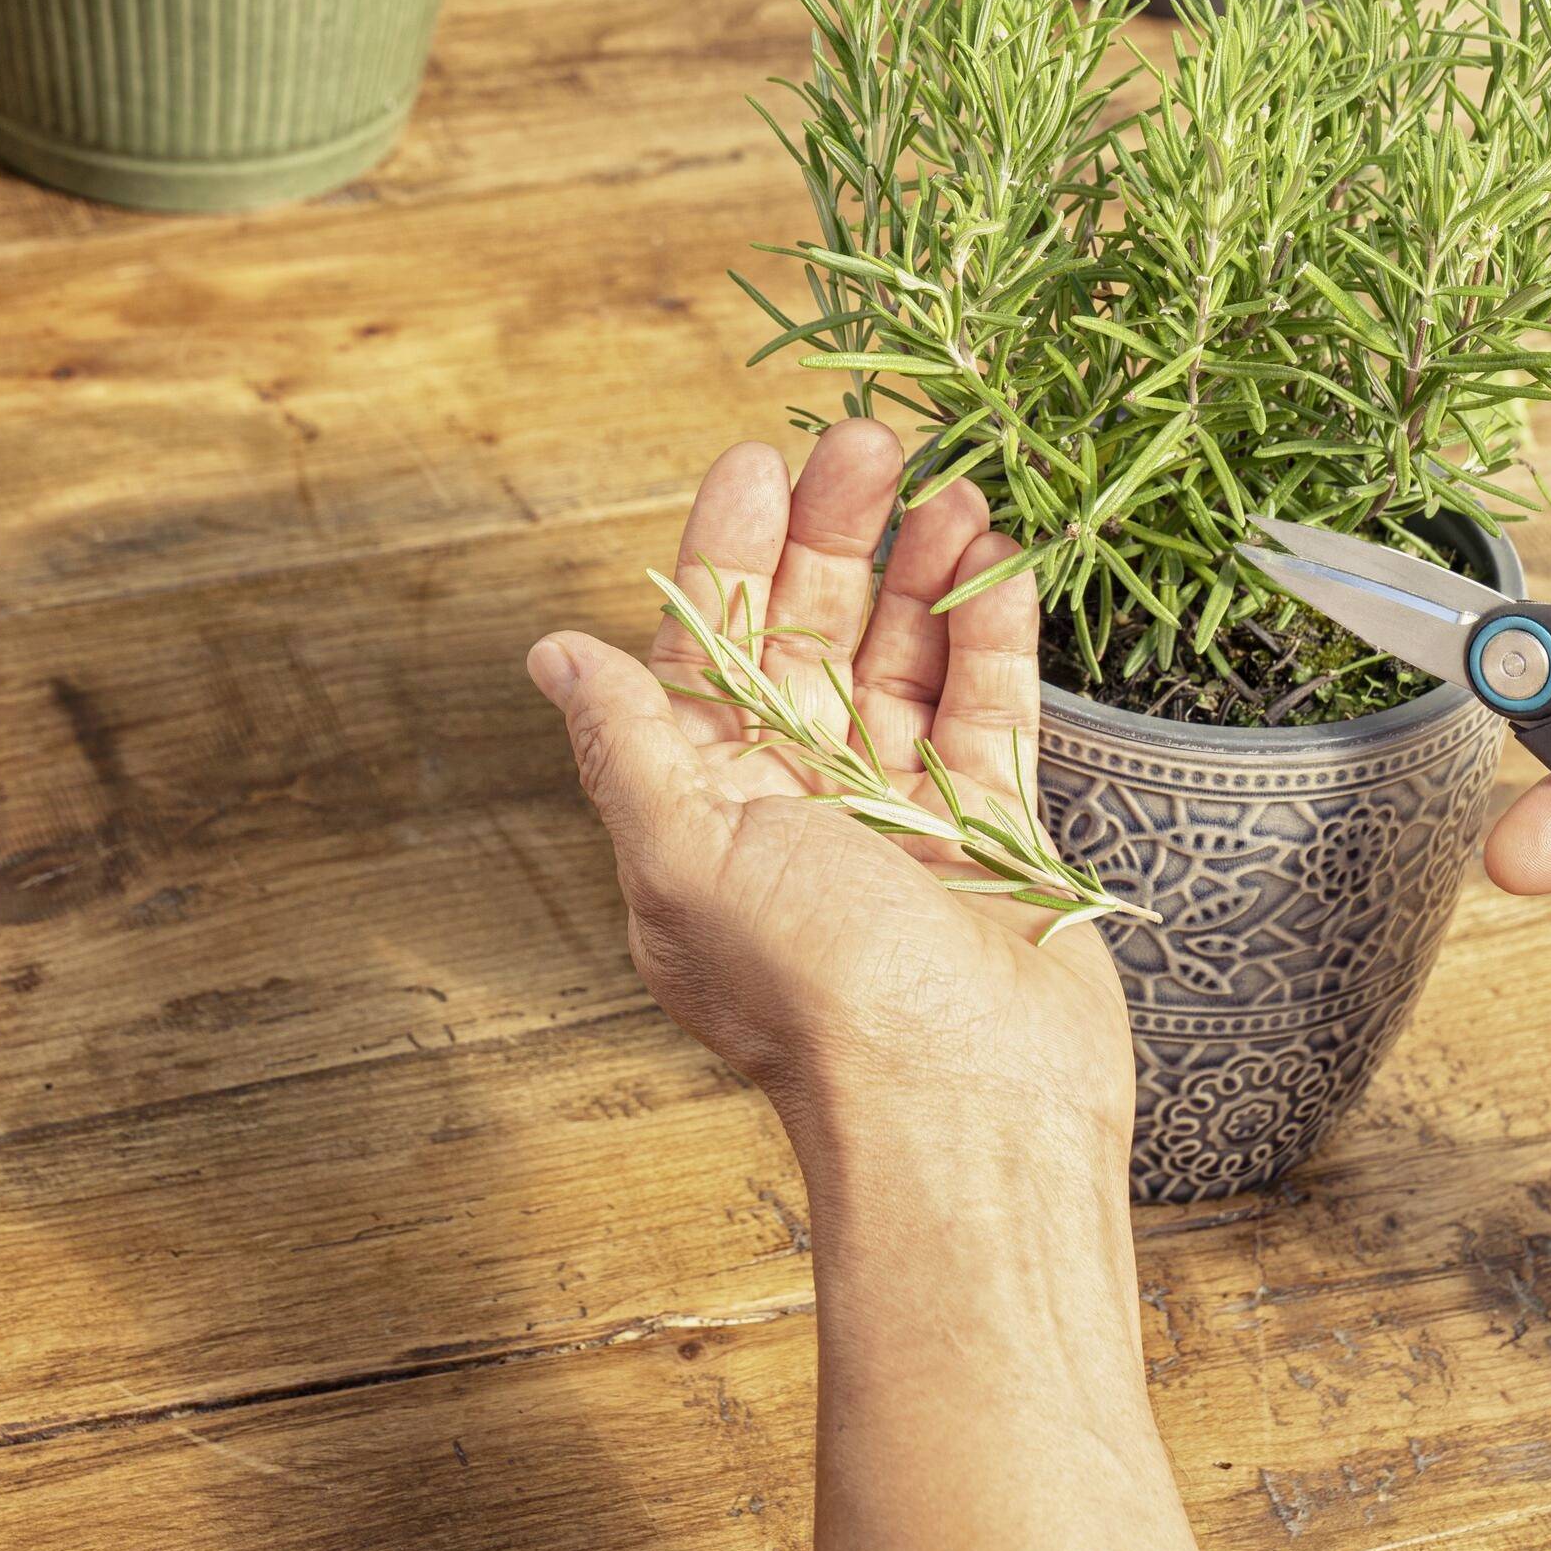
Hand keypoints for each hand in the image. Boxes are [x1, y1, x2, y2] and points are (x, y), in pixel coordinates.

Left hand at [524, 418, 1131, 1156]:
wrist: (969, 1111)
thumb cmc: (820, 995)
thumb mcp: (690, 857)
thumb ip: (630, 743)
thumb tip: (552, 653)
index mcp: (710, 812)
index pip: (712, 652)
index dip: (731, 553)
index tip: (761, 462)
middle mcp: (798, 809)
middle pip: (811, 639)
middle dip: (836, 536)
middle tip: (874, 439)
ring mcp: (900, 819)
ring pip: (902, 663)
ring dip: (920, 571)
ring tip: (951, 485)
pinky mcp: (992, 834)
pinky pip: (988, 712)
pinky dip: (992, 634)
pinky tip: (998, 557)